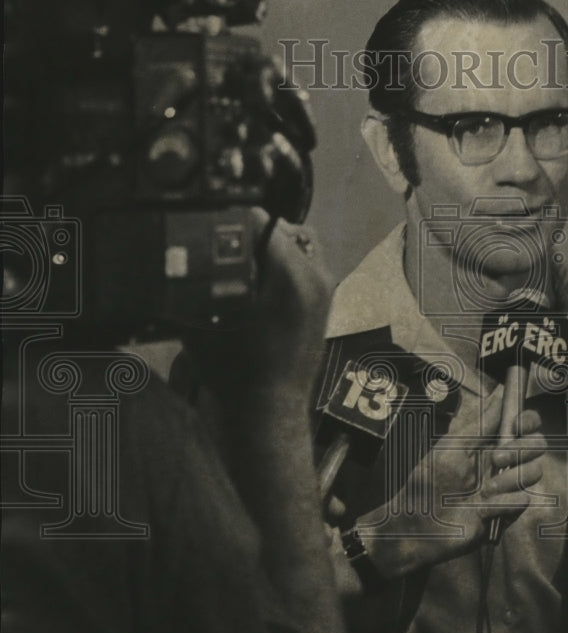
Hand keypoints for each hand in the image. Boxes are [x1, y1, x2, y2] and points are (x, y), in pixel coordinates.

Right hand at [180, 209, 333, 400]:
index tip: (212, 230)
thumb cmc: (234, 371)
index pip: (262, 221)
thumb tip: (177, 251)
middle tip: (224, 251)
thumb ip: (195, 280)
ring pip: (298, 244)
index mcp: (291, 275)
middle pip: (282, 229)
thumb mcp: (205, 319)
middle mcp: (316, 276)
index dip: (233, 222)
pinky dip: (285, 265)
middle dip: (251, 236)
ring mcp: (325, 288)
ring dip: (271, 248)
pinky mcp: (325, 301)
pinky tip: (257, 285)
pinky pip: (307, 264)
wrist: (268, 411)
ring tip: (241, 267)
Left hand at [357, 408, 548, 576]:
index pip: (524, 424)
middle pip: (537, 444)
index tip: (518, 424)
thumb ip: (481, 422)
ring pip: (534, 471)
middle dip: (521, 449)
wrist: (420, 524)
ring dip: (510, 478)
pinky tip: (483, 509)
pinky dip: (503, 503)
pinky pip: (523, 499)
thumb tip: (500, 393)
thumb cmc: (428, 482)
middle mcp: (503, 462)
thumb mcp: (452, 446)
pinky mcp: (508, 512)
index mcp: (490, 442)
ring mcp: (508, 487)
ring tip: (485, 490)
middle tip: (495, 458)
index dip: (528, 420)